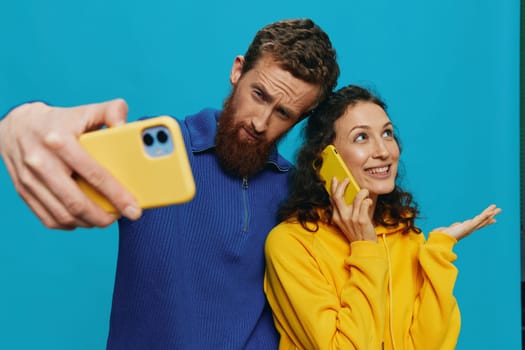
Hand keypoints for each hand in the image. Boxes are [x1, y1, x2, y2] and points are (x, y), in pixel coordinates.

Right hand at [0, 99, 141, 229]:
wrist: (17, 125)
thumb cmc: (60, 121)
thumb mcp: (86, 110)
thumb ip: (112, 112)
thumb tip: (125, 126)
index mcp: (60, 141)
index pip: (94, 174)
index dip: (117, 195)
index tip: (133, 209)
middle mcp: (42, 162)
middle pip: (76, 202)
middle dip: (103, 217)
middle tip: (120, 217)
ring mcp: (30, 179)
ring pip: (63, 214)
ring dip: (88, 222)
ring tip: (105, 218)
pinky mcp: (23, 191)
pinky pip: (48, 218)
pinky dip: (70, 224)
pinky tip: (84, 219)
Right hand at [330, 177, 376, 242]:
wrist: (364, 246)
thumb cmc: (356, 231)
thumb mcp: (346, 221)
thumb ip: (344, 209)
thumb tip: (346, 194)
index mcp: (336, 216)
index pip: (332, 198)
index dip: (334, 187)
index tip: (336, 179)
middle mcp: (342, 217)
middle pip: (338, 196)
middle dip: (342, 185)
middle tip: (347, 179)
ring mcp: (352, 218)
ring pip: (356, 198)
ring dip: (362, 192)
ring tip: (365, 192)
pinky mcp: (362, 220)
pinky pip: (365, 204)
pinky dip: (368, 200)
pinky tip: (369, 202)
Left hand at [431, 204, 500, 240]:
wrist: (442, 240)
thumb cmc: (443, 236)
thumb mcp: (448, 229)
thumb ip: (451, 228)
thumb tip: (447, 228)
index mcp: (466, 228)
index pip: (477, 223)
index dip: (485, 220)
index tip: (493, 218)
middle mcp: (470, 228)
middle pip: (483, 220)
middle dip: (491, 215)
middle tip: (498, 210)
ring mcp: (471, 228)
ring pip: (483, 219)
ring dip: (491, 213)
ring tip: (499, 208)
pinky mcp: (469, 227)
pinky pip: (479, 220)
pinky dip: (485, 216)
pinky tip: (491, 212)